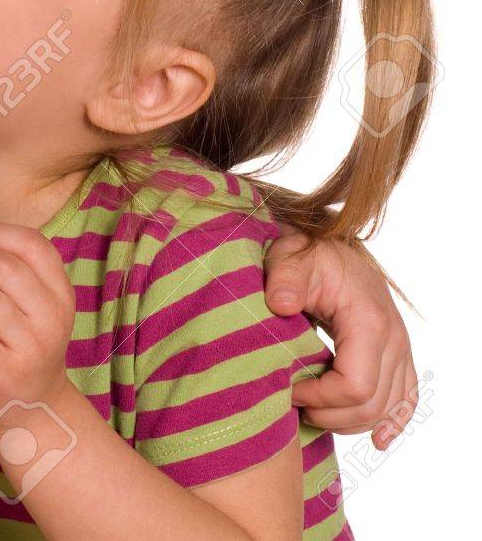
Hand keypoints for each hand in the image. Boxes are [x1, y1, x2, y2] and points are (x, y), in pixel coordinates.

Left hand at [263, 228, 416, 449]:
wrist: (330, 246)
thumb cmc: (307, 253)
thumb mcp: (290, 257)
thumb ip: (284, 279)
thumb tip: (279, 305)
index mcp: (369, 320)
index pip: (354, 385)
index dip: (320, 397)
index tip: (288, 387)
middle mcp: (393, 338)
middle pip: (371, 404)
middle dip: (330, 414)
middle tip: (294, 405)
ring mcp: (400, 348)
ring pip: (387, 408)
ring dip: (350, 421)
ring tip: (313, 413)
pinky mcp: (399, 354)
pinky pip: (407, 398)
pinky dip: (393, 422)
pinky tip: (379, 440)